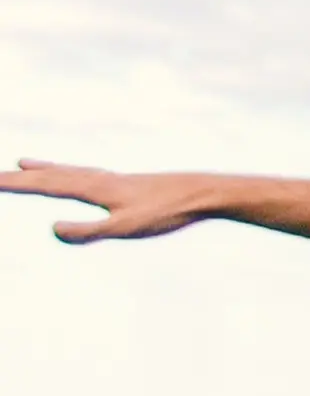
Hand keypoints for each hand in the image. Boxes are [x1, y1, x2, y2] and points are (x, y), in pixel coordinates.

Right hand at [3, 161, 228, 242]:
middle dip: (20, 177)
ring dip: (44, 169)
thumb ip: (88, 231)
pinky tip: (81, 178)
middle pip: (51, 175)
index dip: (14, 184)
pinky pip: (89, 175)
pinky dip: (72, 172)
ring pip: (69, 171)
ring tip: (25, 164)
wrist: (205, 193)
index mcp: (93, 188)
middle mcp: (99, 178)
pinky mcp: (129, 184)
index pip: (44, 185)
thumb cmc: (167, 213)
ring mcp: (114, 180)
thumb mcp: (125, 228)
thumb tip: (51, 228)